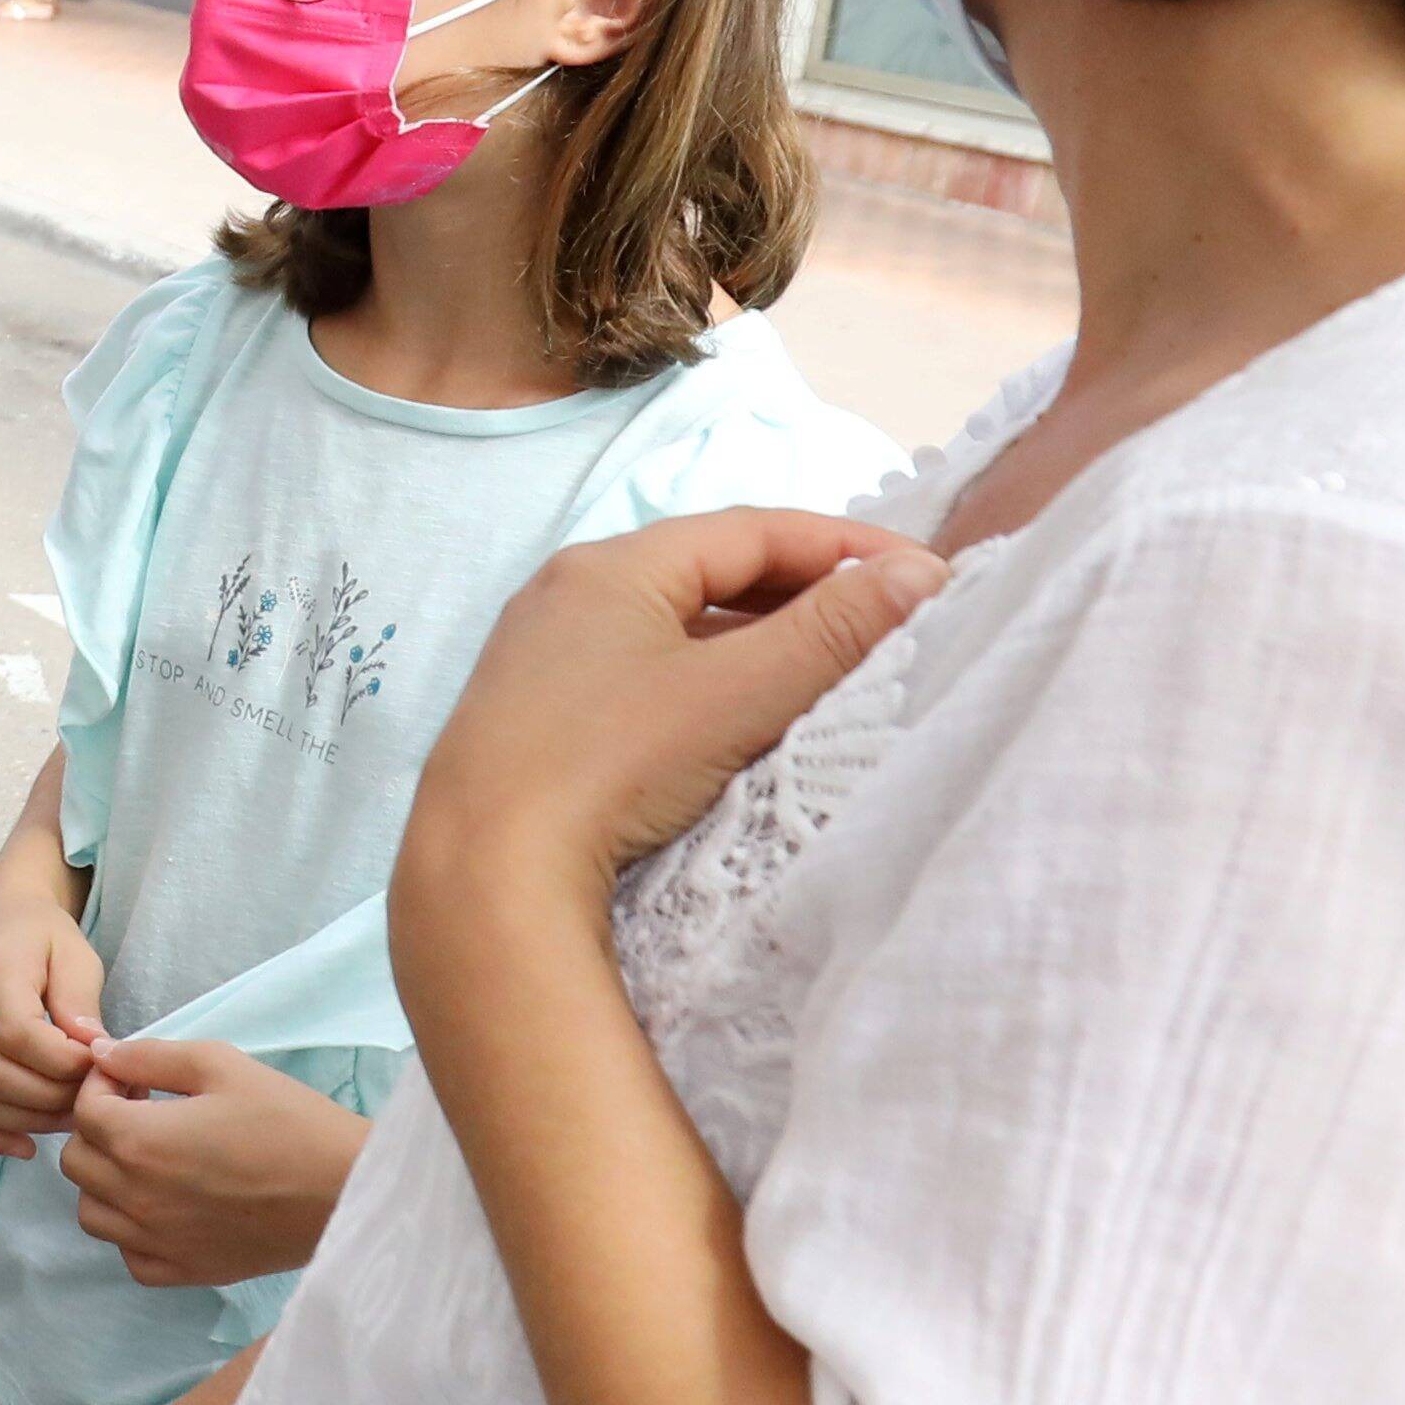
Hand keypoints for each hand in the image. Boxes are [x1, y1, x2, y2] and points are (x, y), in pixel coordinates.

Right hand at [0, 879, 105, 1152]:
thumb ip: (81, 1002)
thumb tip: (90, 1051)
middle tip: (90, 1101)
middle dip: (50, 1100)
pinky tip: (25, 1144)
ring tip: (66, 1119)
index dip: (63, 1065)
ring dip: (25, 1122)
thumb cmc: (43, 938)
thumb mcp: (76, 955)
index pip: (18, 1037)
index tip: (99, 1067)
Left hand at [57, 1038, 362, 1291]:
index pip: (83, 1110)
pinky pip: (128, 1255)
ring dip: (106, 1182)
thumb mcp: (222, 1065)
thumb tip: (102, 1053)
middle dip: (98, 1131)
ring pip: (92, 1213)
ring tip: (150, 1161)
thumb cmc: (290, 1121)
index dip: (101, 1086)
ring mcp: (156, 1241)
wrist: (346, 1189)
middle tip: (142, 1114)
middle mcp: (135, 1197)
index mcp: (138, 1141)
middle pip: (77, 1161)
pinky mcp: (183, 1272)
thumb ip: (152, 1056)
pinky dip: (133, 1231)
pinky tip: (167, 1206)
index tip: (135, 1081)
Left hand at [410, 509, 948, 908]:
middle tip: (888, 620)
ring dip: (758, 641)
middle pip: (710, 573)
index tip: (921, 573)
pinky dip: (708, 682)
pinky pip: (644, 676)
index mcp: (609, 566)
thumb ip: (832, 630)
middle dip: (804, 592)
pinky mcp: (537, 718)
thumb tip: (919, 571)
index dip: (844, 546)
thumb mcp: (736, 691)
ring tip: (836, 668)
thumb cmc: (610, 766)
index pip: (750, 530)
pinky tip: (747, 718)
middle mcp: (567, 595)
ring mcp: (545, 658)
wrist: (483, 874)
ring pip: (677, 629)